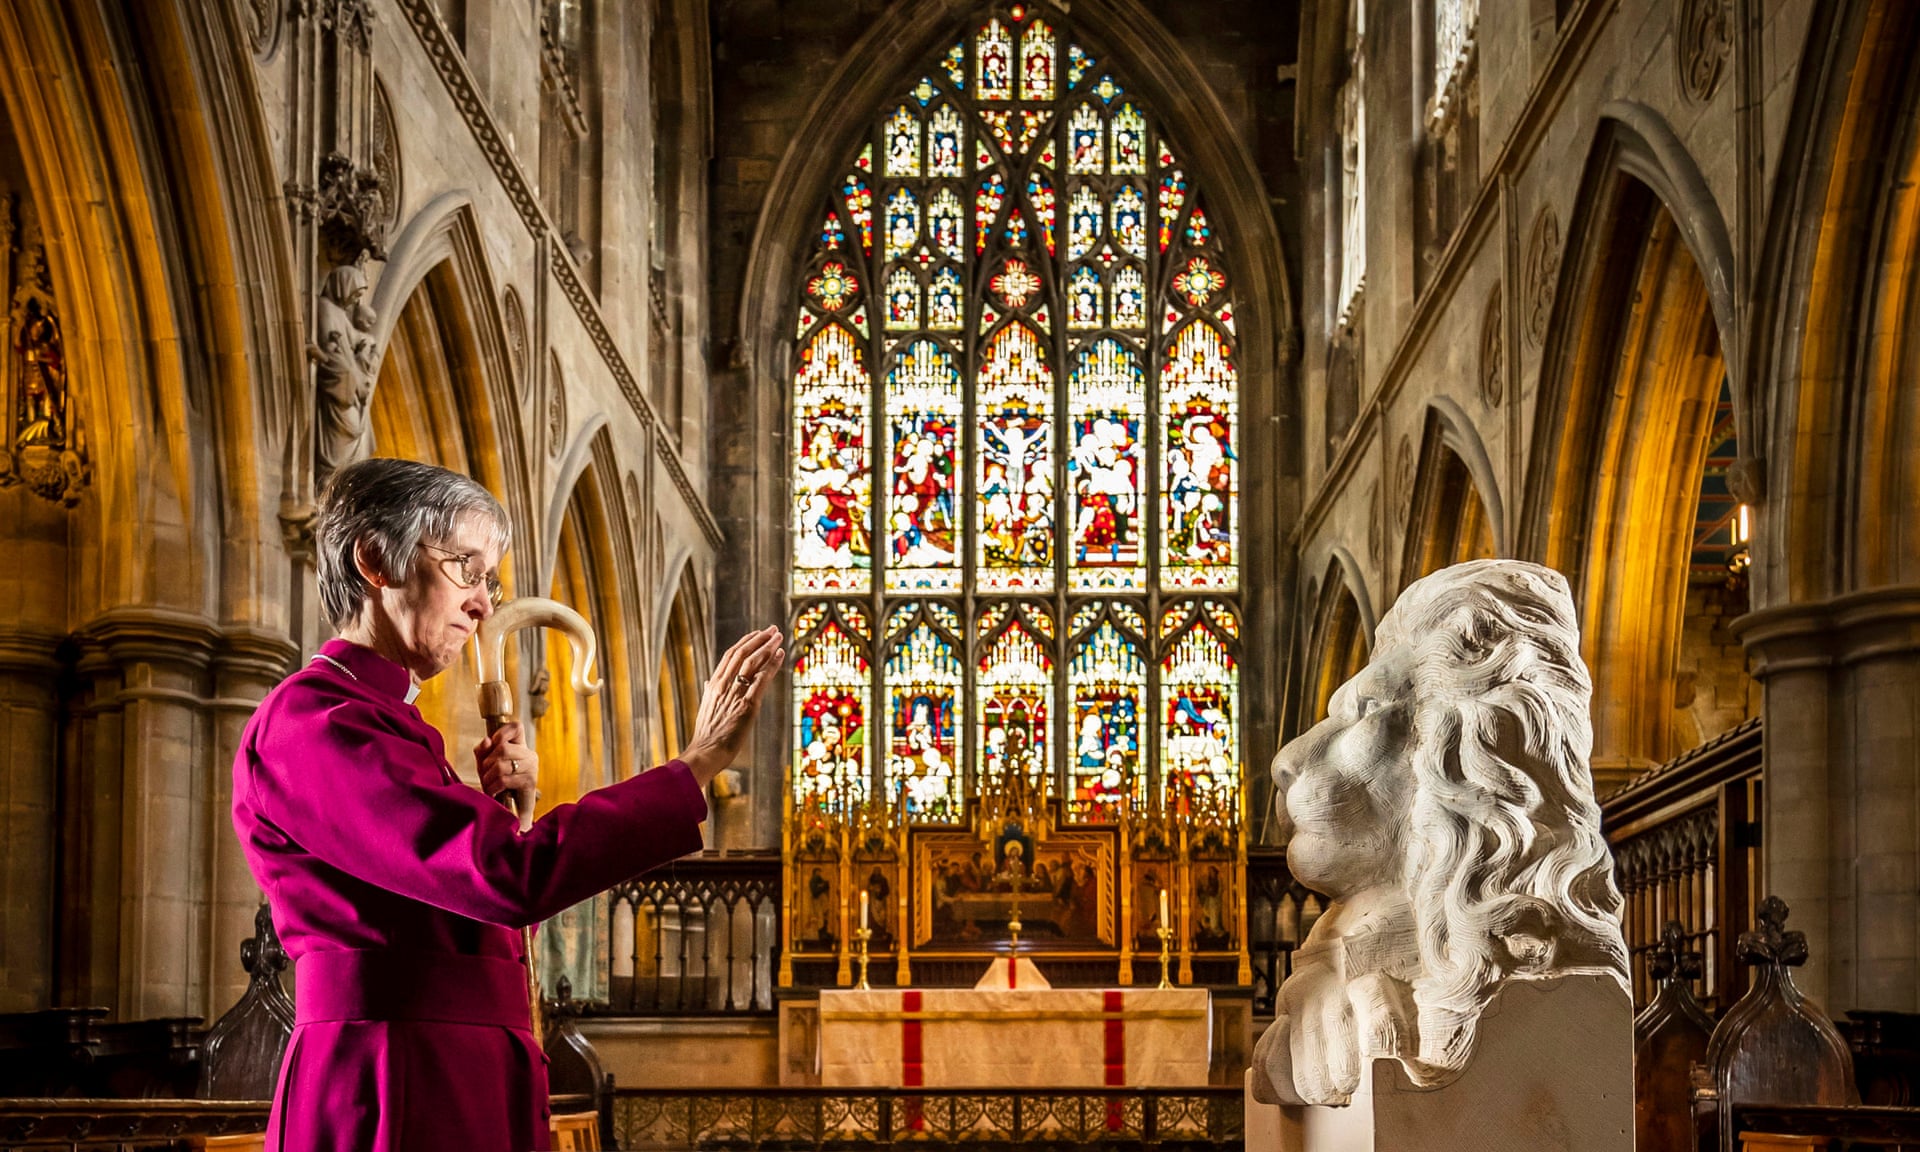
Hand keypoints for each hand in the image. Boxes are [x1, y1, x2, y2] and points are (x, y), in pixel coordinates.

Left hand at [474, 721, 539, 831]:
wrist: (513, 813)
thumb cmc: (499, 787)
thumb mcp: (486, 766)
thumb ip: (483, 751)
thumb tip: (486, 740)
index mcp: (521, 747)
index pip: (516, 727)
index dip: (501, 733)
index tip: (492, 745)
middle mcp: (530, 755)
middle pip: (502, 747)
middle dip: (487, 763)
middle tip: (484, 775)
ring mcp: (531, 768)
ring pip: (501, 764)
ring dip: (488, 778)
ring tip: (488, 786)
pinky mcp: (529, 782)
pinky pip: (504, 779)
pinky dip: (493, 787)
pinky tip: (493, 792)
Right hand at [679, 626, 784, 787]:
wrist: (705, 752)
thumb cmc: (706, 736)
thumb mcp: (705, 709)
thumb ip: (709, 693)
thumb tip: (708, 682)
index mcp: (713, 685)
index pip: (730, 656)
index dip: (745, 642)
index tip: (756, 634)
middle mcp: (723, 685)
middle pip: (742, 654)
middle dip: (759, 639)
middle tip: (773, 630)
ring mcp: (735, 694)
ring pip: (752, 663)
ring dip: (767, 647)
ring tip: (779, 636)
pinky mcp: (747, 706)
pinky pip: (761, 680)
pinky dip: (772, 665)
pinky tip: (780, 655)